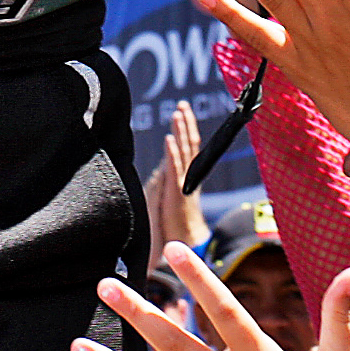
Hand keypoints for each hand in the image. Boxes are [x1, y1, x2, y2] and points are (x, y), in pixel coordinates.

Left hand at [144, 100, 209, 260]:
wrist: (186, 245)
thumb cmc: (175, 222)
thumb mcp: (166, 194)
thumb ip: (164, 177)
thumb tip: (161, 161)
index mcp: (186, 175)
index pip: (187, 146)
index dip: (186, 127)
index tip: (182, 110)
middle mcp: (187, 176)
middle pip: (189, 144)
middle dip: (186, 124)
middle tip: (182, 105)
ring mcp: (183, 184)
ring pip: (184, 152)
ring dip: (181, 132)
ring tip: (178, 113)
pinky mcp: (177, 194)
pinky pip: (176, 169)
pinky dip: (173, 153)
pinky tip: (169, 139)